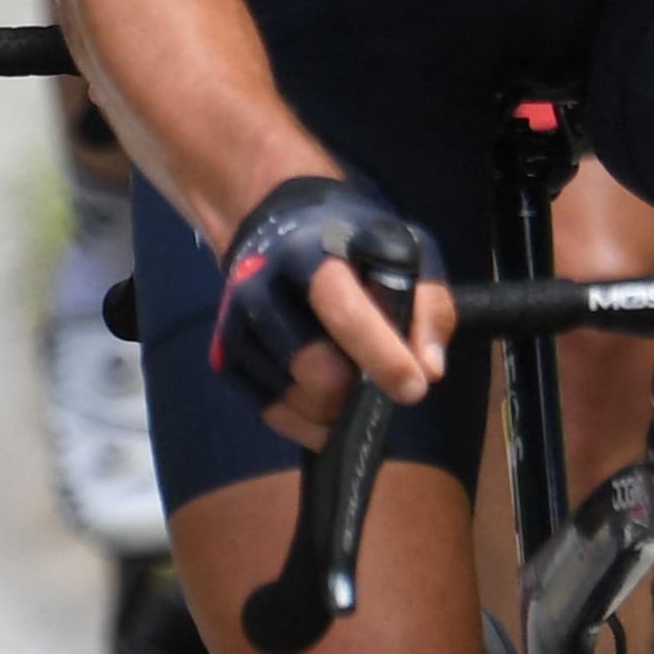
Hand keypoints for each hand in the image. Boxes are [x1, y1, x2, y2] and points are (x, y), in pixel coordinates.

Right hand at [210, 175, 452, 451]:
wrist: (277, 227)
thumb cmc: (351, 244)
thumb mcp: (405, 251)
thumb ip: (428, 306)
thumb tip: (428, 370)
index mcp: (308, 252)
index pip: (340, 308)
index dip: (380, 354)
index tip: (414, 388)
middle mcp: (259, 285)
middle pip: (313, 367)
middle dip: (357, 389)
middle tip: (381, 384)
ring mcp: (236, 323)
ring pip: (295, 397)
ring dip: (336, 409)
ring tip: (355, 389)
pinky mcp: (225, 355)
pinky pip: (272, 414)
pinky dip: (310, 426)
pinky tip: (333, 414)